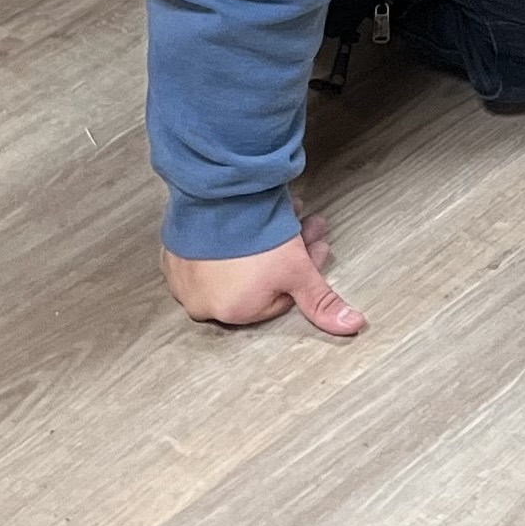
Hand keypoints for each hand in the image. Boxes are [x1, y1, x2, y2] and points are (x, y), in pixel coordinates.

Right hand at [162, 215, 365, 335]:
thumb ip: (321, 302)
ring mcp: (183, 279)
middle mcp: (202, 303)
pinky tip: (243, 219)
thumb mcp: (298, 271)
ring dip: (261, 242)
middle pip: (257, 279)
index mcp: (233, 313)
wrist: (214, 199)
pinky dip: (224, 238)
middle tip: (307, 225)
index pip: (280, 295)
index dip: (303, 269)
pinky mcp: (171, 254)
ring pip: (233, 263)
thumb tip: (352, 326)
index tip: (316, 245)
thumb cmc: (253, 240)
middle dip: (289, 252)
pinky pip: (205, 251)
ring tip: (287, 212)